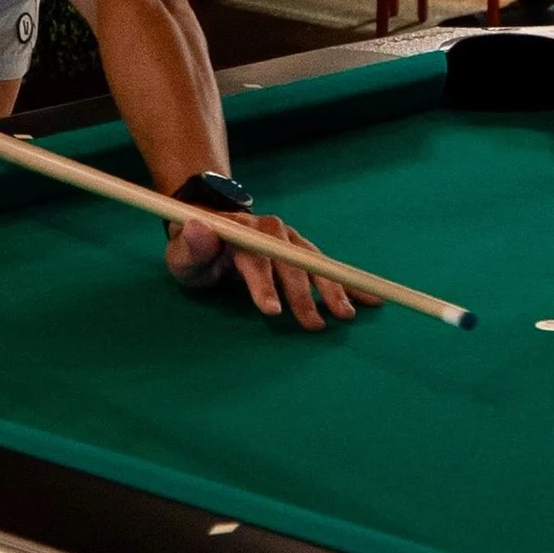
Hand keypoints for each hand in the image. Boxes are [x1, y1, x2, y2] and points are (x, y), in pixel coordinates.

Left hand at [166, 210, 380, 329]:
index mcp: (241, 231)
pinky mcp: (302, 249)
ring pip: (314, 262)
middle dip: (304, 295)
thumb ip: (191, 246)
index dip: (264, 284)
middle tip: (314, 326)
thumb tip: (198, 227)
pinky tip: (370, 297)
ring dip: (332, 288)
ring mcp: (289, 238)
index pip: (255, 257)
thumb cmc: (196, 250)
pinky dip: (349, 281)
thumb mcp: (182, 253)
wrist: (212, 227)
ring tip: (346, 315)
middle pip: (291, 262)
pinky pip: (327, 265)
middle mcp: (270, 230)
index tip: (272, 311)